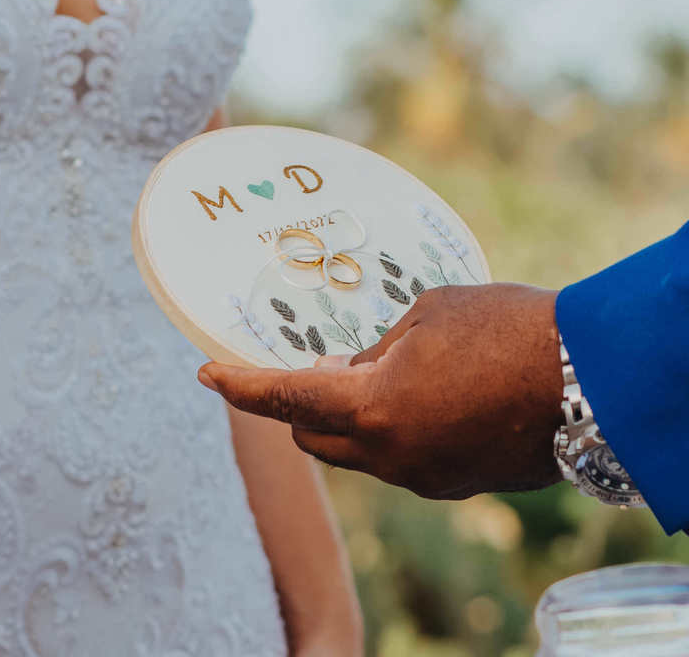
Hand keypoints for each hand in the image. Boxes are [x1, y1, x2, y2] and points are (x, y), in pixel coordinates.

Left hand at [198, 284, 565, 498]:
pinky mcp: (454, 484)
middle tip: (302, 369)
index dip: (240, 388)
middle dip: (293, 408)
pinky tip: (414, 400)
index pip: (283, 400)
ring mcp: (423, 478)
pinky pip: (397, 462)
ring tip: (365, 377)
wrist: (594, 377)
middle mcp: (389, 455)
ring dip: (343, 421)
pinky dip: (386, 434)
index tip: (207, 374)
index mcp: (371, 408)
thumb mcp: (425, 317)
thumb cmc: (506, 328)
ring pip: (355, 455)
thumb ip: (373, 351)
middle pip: (311, 439)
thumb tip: (347, 371)